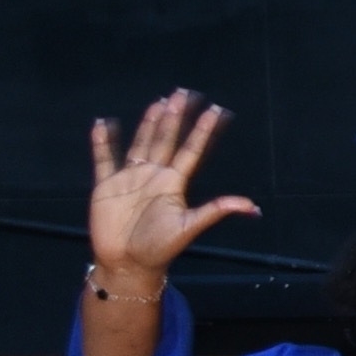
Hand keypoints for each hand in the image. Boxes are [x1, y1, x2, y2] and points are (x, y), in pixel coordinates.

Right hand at [82, 92, 253, 278]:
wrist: (127, 263)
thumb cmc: (160, 248)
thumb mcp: (190, 227)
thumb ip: (216, 211)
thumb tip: (253, 207)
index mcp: (174, 183)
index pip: (192, 150)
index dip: (203, 131)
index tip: (217, 110)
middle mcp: (154, 175)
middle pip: (167, 140)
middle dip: (176, 117)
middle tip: (184, 92)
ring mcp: (130, 178)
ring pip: (141, 143)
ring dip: (149, 123)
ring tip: (159, 102)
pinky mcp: (106, 186)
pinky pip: (104, 159)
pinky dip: (102, 143)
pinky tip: (103, 124)